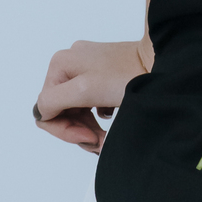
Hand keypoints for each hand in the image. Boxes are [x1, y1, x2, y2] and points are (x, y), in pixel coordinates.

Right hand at [33, 37, 152, 152]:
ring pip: (75, 108)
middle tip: (101, 141)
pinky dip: (97, 115)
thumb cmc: (126, 75)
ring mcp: (86, 66)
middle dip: (78, 130)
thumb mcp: (84, 90)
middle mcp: (69, 62)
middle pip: (61, 110)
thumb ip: (53, 101)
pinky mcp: (102, 72)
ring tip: (106, 136)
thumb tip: (40, 113)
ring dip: (88, 126)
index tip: (91, 139)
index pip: (46, 110)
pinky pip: (89, 101)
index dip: (65, 131)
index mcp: (60, 65)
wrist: (161, 60)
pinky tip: (111, 115)